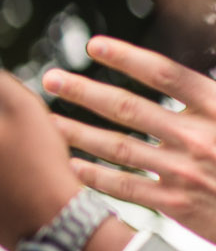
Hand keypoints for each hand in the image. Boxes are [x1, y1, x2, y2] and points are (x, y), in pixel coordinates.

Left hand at [47, 34, 215, 240]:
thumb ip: (207, 96)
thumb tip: (171, 75)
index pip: (167, 75)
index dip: (128, 58)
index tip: (94, 45)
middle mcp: (199, 138)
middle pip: (129, 108)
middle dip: (84, 91)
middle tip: (52, 78)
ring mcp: (186, 173)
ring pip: (119, 147)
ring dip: (79, 132)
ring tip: (50, 121)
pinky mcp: (178, 205)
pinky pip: (126, 186)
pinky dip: (96, 175)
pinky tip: (73, 165)